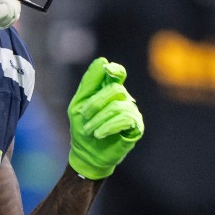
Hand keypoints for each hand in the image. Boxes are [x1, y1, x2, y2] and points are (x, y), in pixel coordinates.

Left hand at [67, 58, 143, 179]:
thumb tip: (103, 60)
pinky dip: (109, 126)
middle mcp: (123, 99)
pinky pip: (126, 119)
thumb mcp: (79, 104)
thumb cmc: (82, 127)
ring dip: (99, 119)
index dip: (115, 70)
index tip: (107, 70)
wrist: (86, 153)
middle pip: (115, 89)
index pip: (118, 73)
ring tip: (89, 131)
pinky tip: (99, 134)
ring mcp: (131, 112)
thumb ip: (90, 83)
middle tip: (84, 116)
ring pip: (118, 106)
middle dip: (95, 103)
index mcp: (109, 90)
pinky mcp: (136, 127)